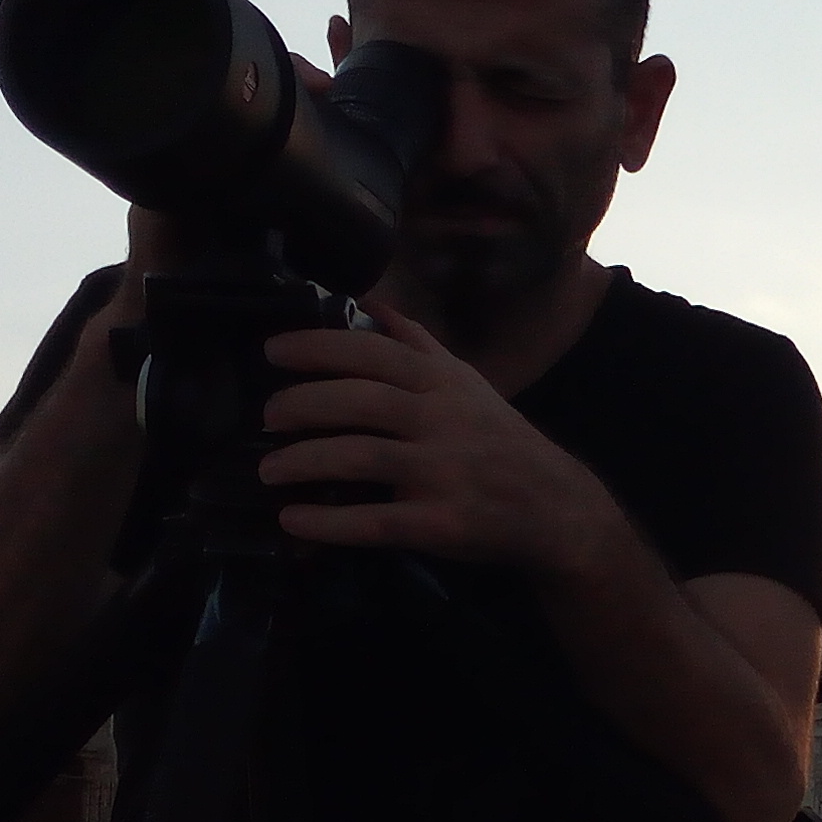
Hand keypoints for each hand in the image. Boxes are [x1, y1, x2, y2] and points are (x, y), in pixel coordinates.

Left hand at [257, 309, 623, 572]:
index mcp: (442, 383)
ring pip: (360, 457)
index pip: (372, 352)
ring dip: (303, 461)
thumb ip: (418, 343)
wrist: (556, 508)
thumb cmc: (500, 441)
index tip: (272, 351)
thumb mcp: (466, 382)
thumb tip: (371, 298)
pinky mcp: (441, 523)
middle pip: (359, 400)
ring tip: (268, 470)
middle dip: (301, 404)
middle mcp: (442, 419)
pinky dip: (328, 522)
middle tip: (265, 416)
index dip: (317, 348)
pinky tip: (293, 519)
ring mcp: (442, 472)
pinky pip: (374, 521)